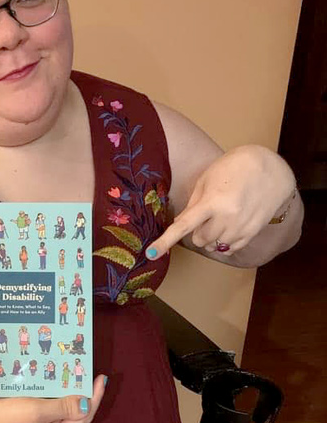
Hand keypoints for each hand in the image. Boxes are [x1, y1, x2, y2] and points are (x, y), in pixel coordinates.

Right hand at [0, 374, 106, 422]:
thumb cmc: (6, 414)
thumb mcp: (38, 411)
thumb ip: (64, 408)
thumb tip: (86, 403)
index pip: (82, 418)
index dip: (93, 398)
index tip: (100, 378)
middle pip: (75, 413)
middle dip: (84, 394)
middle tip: (92, 371)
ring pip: (64, 406)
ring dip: (71, 389)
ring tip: (81, 370)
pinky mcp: (33, 414)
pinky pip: (52, 402)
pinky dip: (58, 389)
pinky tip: (62, 375)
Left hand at [146, 145, 295, 258]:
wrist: (271, 169)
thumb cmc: (233, 168)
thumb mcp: (207, 180)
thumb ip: (193, 204)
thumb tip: (180, 224)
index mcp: (212, 202)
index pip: (183, 226)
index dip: (164, 241)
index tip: (150, 254)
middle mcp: (227, 218)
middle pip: (199, 239)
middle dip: (197, 231)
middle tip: (206, 215)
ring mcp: (241, 228)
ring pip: (214, 246)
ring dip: (211, 237)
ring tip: (220, 217)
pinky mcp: (252, 233)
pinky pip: (230, 249)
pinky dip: (224, 242)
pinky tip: (230, 225)